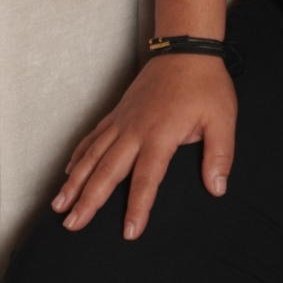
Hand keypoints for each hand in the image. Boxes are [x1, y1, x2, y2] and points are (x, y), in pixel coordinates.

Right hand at [50, 54, 236, 240]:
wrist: (187, 49)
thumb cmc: (206, 85)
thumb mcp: (223, 119)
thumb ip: (220, 155)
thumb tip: (218, 188)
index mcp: (161, 135)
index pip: (147, 178)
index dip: (138, 207)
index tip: (129, 232)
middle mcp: (135, 130)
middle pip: (107, 171)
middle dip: (88, 200)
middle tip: (72, 226)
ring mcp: (122, 121)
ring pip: (92, 155)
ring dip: (74, 181)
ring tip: (58, 206)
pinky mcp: (117, 113)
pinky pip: (93, 137)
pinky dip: (78, 155)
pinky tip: (68, 172)